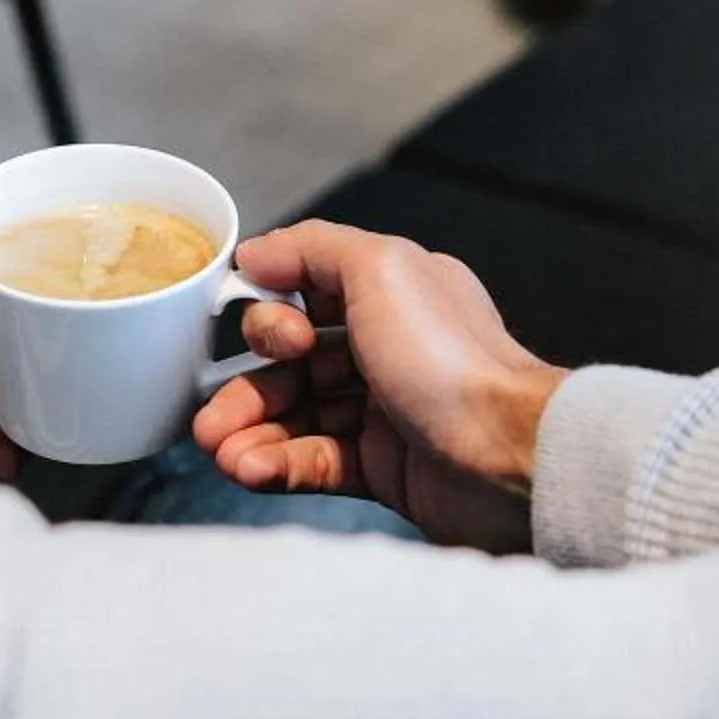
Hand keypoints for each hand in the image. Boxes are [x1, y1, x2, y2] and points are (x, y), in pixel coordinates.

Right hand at [189, 222, 564, 552]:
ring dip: (251, 433)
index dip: (270, 317)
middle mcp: (389, 347)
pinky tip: (251, 469)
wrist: (507, 456)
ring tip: (222, 451)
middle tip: (212, 416)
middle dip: (244, 389)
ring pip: (297, 417)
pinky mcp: (386, 467)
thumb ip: (312, 249)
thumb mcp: (380, 269)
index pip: (305, 295)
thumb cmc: (455, 364)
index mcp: (392, 293)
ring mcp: (387, 410)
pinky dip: (278, 465)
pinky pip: (315, 462)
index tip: (263, 338)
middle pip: (292, 364)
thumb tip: (257, 252)